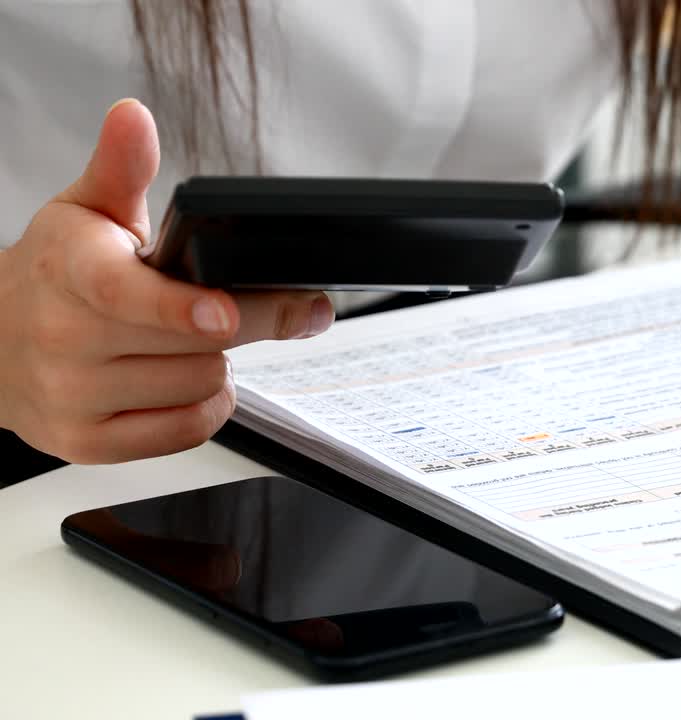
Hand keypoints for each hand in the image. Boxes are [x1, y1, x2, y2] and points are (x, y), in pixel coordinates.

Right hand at [0, 99, 333, 462]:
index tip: (225, 311)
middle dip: (245, 321)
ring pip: (201, 386)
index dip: (183, 308)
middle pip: (197, 346)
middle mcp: (65, 339)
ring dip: (218, 363)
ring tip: (195, 341)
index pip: (129, 296)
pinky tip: (188, 379)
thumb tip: (133, 117)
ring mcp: (75, 396)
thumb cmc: (57, 274)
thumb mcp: (84, 211)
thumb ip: (120, 167)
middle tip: (262, 304)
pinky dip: (206, 406)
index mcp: (70, 272)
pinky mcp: (90, 443)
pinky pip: (187, 432)